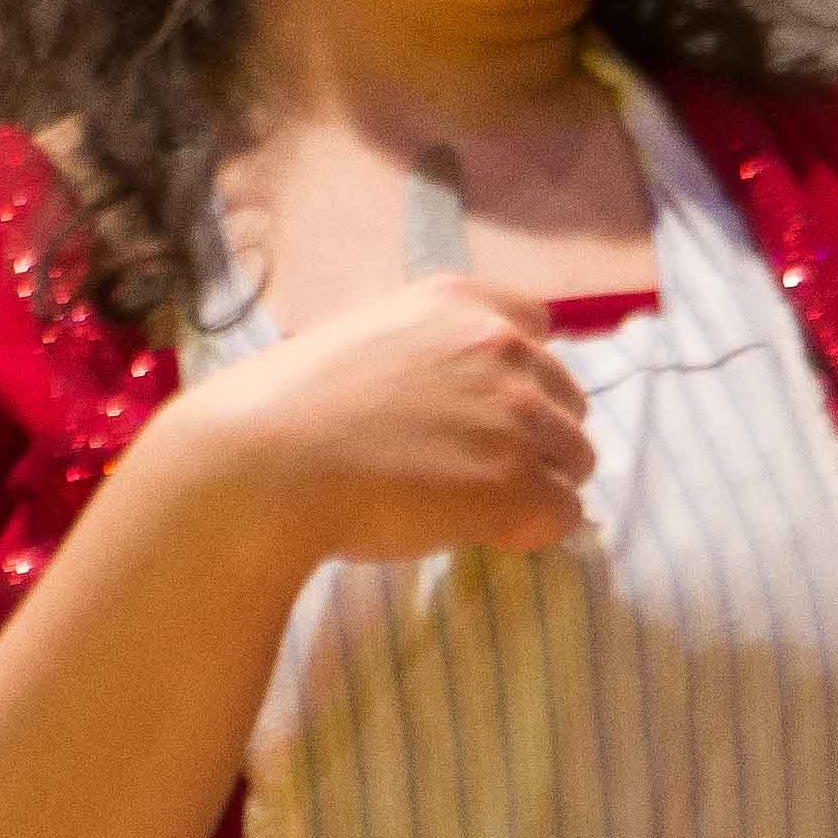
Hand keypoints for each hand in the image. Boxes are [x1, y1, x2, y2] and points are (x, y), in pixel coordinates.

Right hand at [171, 273, 590, 565]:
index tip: (484, 412)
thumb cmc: (286, 413)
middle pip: (566, 397)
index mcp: (457, 302)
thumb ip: (422, 357)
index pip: (537, 326)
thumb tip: (448, 404)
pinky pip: (565, 513)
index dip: (519, 377)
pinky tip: (485, 535)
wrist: (263, 466)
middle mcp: (499, 345)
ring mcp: (515, 413)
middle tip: (474, 472)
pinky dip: (534, 530)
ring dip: (539, 484)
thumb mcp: (364, 344)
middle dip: (534, 435)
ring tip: (474, 508)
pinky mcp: (517, 482)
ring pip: (575, 457)